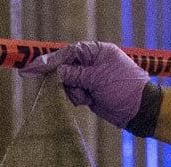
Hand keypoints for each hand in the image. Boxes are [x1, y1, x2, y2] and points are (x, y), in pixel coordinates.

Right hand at [21, 41, 149, 128]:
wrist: (139, 111)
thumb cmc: (123, 89)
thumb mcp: (96, 79)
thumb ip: (73, 75)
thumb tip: (54, 72)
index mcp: (96, 51)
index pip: (68, 53)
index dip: (49, 61)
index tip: (31, 69)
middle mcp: (92, 62)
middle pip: (65, 67)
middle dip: (63, 80)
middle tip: (69, 88)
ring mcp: (90, 77)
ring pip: (67, 82)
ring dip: (72, 91)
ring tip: (87, 97)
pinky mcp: (90, 92)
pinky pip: (73, 93)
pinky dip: (77, 98)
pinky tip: (88, 101)